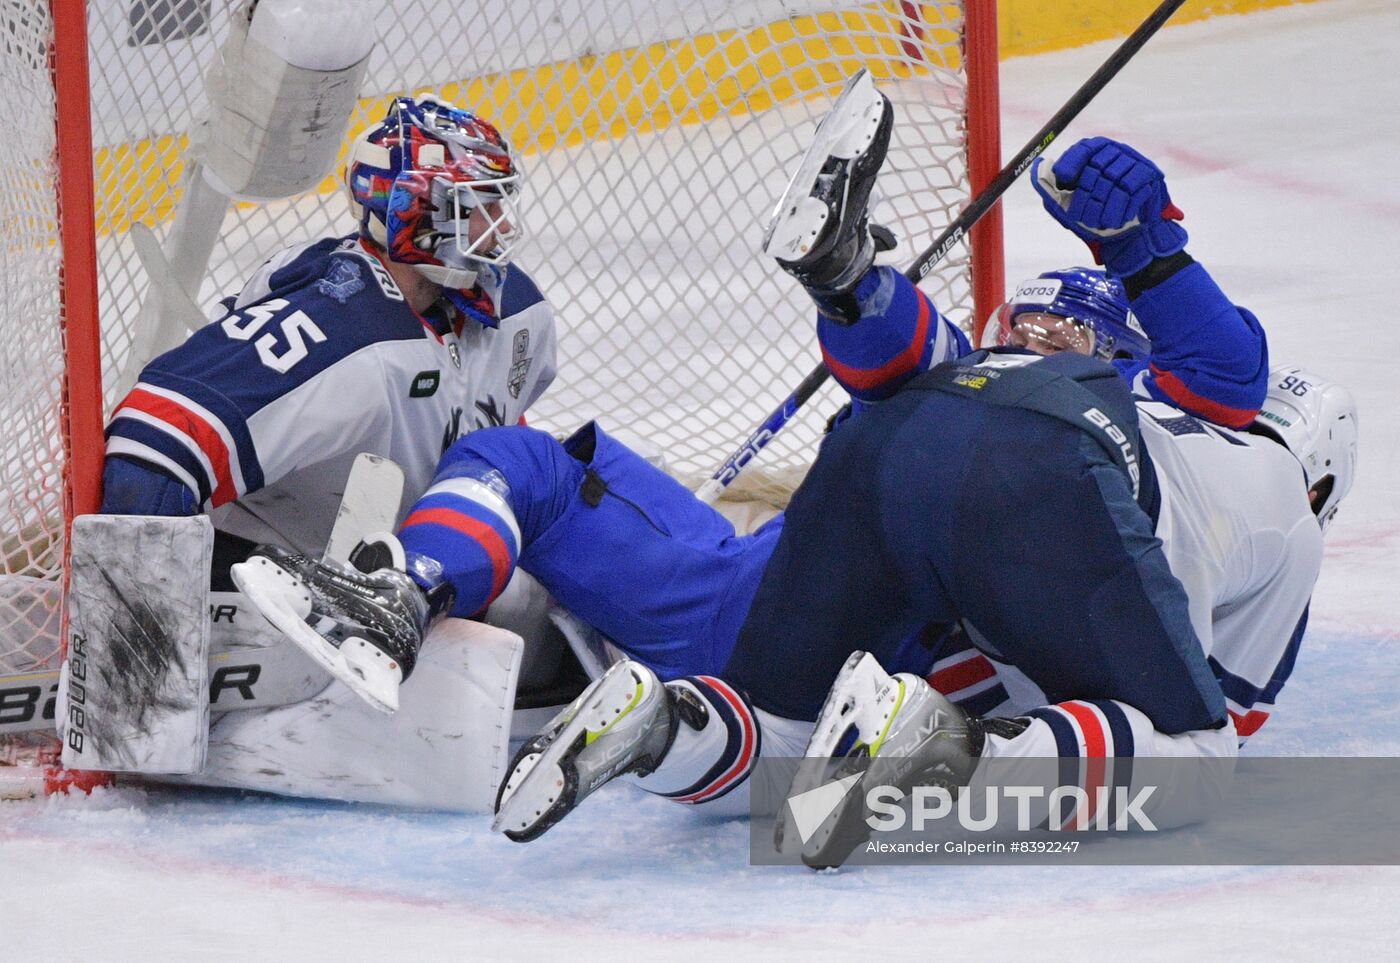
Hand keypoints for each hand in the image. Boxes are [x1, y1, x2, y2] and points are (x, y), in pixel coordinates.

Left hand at [1032, 137, 1187, 275]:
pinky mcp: (1151, 175)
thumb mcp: (1068, 204)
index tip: (1062, 178)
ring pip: (1115, 182)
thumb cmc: (1096, 215)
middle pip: (1097, 168)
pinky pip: (1133, 190)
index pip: (1083, 149)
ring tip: (1099, 224)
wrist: (1130, 233)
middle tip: (1081, 219)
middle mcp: (1116, 152)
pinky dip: (1123, 209)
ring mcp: (1135, 161)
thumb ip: (1052, 188)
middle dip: (1087, 197)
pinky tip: (1118, 221)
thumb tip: (1038, 167)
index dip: (1071, 162)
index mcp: (1095, 153)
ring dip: (1106, 207)